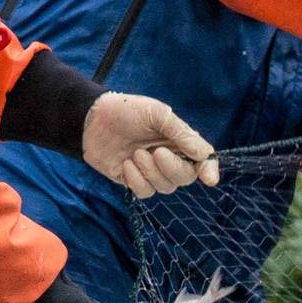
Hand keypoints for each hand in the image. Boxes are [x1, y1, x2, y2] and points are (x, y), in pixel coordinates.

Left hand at [81, 92, 217, 197]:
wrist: (92, 119)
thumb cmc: (127, 111)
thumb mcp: (157, 114)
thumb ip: (182, 133)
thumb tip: (204, 154)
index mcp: (179, 141)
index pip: (202, 160)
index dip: (209, 169)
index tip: (209, 178)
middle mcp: (169, 158)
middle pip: (184, 177)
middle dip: (172, 168)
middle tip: (156, 152)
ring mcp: (151, 171)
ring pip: (165, 187)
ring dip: (151, 172)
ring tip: (136, 153)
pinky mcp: (133, 181)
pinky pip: (144, 192)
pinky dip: (137, 180)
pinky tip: (126, 164)